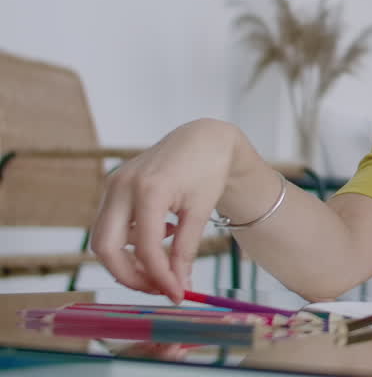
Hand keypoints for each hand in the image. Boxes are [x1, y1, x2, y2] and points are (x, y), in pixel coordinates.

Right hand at [89, 119, 243, 301]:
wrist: (203, 138)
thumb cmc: (208, 170)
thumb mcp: (201, 211)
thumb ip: (186, 250)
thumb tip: (178, 286)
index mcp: (150, 190)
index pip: (146, 249)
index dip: (160, 277)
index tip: (176, 295)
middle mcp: (123, 186)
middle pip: (105, 248)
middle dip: (129, 276)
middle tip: (159, 289)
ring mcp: (113, 184)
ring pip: (102, 239)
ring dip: (128, 260)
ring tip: (164, 262)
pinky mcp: (113, 186)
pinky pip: (110, 224)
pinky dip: (130, 240)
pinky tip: (162, 234)